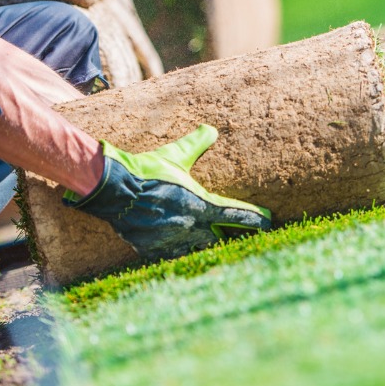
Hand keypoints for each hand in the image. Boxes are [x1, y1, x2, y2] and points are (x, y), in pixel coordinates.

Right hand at [63, 124, 270, 261]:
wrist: (115, 189)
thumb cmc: (147, 171)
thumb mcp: (175, 155)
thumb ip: (196, 144)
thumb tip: (212, 130)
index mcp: (202, 206)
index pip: (237, 216)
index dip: (255, 219)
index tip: (269, 222)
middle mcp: (192, 227)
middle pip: (220, 240)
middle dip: (230, 239)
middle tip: (241, 239)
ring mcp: (173, 241)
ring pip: (197, 250)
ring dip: (204, 248)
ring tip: (211, 246)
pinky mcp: (153, 249)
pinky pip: (172, 255)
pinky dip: (178, 252)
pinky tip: (179, 249)